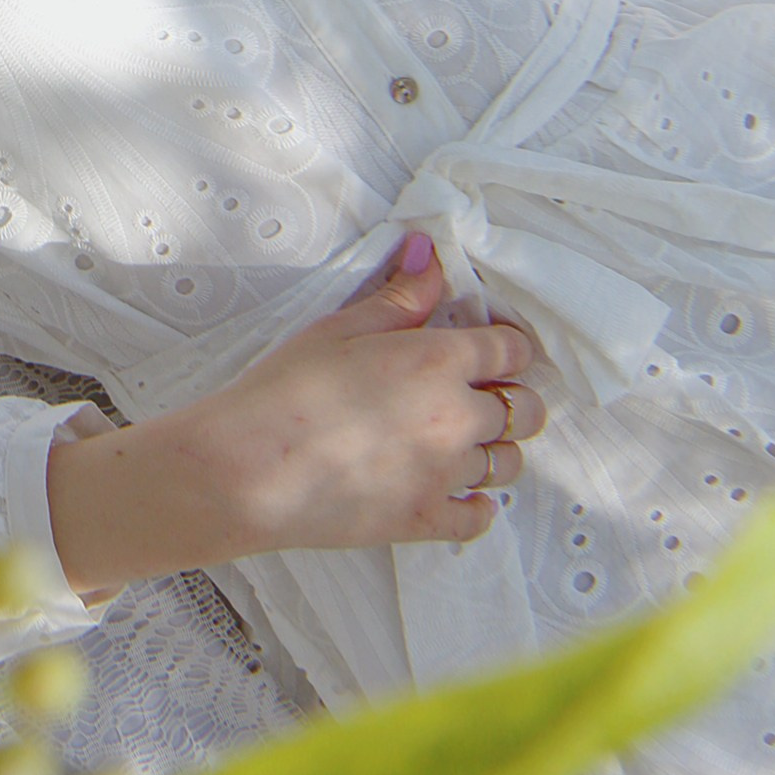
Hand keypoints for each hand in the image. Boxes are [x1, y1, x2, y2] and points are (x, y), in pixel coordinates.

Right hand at [45, 234, 547, 597]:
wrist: (248, 469)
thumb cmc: (284, 389)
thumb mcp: (339, 327)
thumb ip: (398, 297)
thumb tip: (431, 255)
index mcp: (437, 361)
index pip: (511, 350)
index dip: (509, 347)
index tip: (495, 349)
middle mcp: (455, 419)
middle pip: (526, 411)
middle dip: (516, 399)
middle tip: (486, 395)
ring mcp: (444, 475)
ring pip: (508, 464)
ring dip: (495, 449)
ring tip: (464, 442)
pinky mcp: (424, 520)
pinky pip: (480, 519)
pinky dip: (478, 506)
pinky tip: (459, 493)